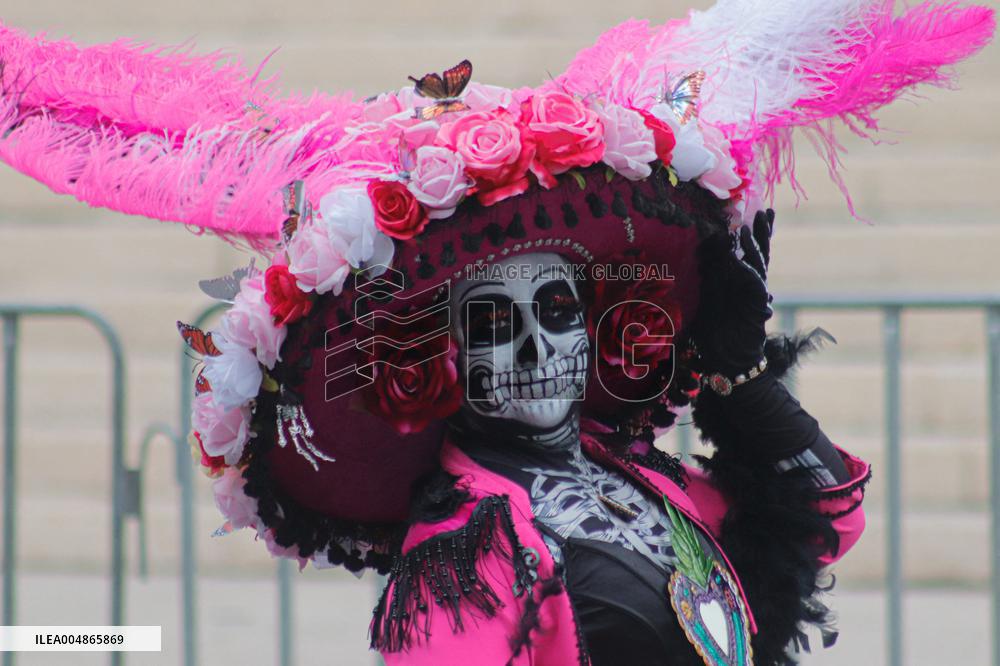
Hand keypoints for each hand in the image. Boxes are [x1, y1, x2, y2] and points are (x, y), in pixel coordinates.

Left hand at [692, 209, 773, 377]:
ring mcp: (755, 295)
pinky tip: (737, 258)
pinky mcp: (757, 307)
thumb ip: (709, 276)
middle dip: (762, 232)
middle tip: (766, 211)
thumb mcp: (707, 297)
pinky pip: (754, 283)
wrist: (726, 361)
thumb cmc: (713, 334)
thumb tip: (706, 252)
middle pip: (759, 253)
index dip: (744, 234)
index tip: (741, 214)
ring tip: (744, 228)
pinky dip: (746, 270)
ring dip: (752, 246)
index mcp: (737, 281)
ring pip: (758, 264)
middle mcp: (749, 285)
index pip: (742, 252)